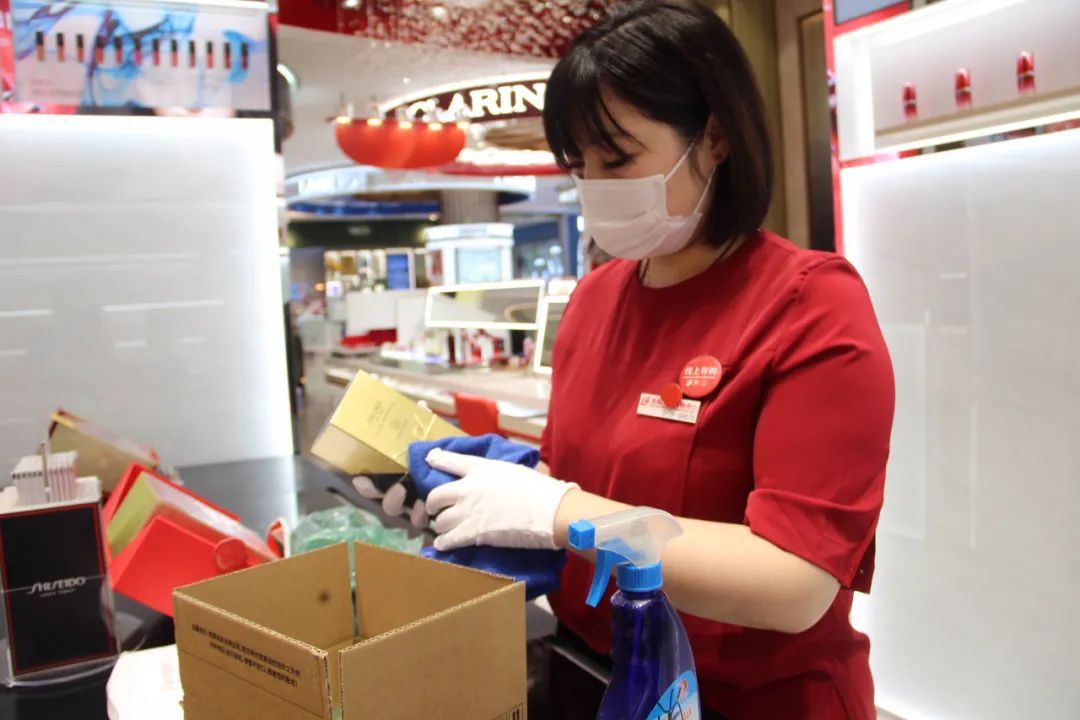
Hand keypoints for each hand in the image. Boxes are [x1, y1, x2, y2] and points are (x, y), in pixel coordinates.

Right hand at [351, 399, 431, 528]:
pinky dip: (430, 518)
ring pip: (409, 518)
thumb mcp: (431, 436)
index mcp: (398, 476)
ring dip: (413, 513)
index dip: (366, 485)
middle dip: (390, 500)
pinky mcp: (438, 515)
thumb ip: (423, 422)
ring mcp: (421, 508)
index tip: (361, 479)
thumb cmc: (444, 451)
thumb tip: (422, 405)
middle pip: (389, 505)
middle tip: (400, 489)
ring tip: (422, 503)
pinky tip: (435, 510)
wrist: (471, 468)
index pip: (373, 486)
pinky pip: (429, 524)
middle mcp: (406, 495)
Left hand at [424, 449, 577, 551]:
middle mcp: (468, 488)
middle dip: (432, 504)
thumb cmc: (539, 488)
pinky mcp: (472, 533)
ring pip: (440, 521)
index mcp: (480, 468)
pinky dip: (443, 544)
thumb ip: (495, 473)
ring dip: (441, 526)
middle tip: (436, 509)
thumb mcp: (512, 470)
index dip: (437, 459)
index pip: (450, 460)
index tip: (430, 459)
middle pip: (435, 496)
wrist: (548, 510)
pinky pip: (448, 540)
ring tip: (445, 530)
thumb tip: (495, 479)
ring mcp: (468, 511)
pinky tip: (442, 545)